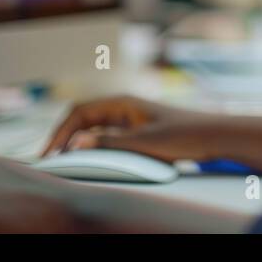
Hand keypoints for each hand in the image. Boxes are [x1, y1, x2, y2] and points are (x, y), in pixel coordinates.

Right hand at [42, 95, 218, 160]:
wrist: (212, 135)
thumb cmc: (181, 135)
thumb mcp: (142, 143)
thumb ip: (108, 143)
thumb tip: (75, 142)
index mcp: (122, 102)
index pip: (79, 112)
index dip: (60, 132)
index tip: (49, 153)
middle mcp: (123, 106)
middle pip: (82, 116)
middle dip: (63, 135)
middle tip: (49, 157)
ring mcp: (129, 116)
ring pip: (92, 125)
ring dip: (76, 139)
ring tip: (62, 158)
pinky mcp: (136, 128)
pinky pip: (105, 133)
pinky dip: (91, 143)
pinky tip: (87, 156)